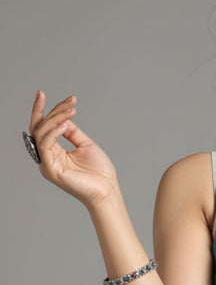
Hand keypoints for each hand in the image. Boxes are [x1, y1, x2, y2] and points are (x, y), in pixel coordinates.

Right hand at [28, 90, 118, 208]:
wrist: (107, 190)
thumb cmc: (99, 172)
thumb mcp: (85, 144)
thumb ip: (71, 131)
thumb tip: (62, 118)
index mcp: (54, 152)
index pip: (43, 128)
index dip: (45, 110)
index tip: (50, 94)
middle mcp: (47, 158)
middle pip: (39, 128)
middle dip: (50, 110)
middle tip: (69, 101)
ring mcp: (47, 164)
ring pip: (41, 133)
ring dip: (56, 118)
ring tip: (71, 111)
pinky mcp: (50, 169)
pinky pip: (45, 145)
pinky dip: (54, 131)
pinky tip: (65, 123)